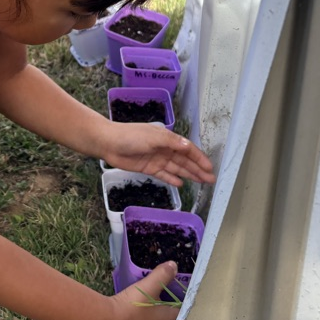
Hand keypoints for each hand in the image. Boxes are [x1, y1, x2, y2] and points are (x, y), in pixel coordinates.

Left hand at [100, 121, 214, 187]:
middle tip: (211, 179)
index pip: (187, 149)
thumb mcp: (153, 137)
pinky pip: (164, 174)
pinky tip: (181, 184)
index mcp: (167, 138)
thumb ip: (171, 142)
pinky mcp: (148, 168)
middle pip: (184, 161)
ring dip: (189, 174)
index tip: (209, 167)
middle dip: (198, 169)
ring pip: (177, 168)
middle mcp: (164, 149)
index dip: (199, 158)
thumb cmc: (131, 136)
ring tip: (202, 182)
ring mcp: (157, 159)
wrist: (109, 143)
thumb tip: (189, 147)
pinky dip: (172, 179)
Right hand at [110, 261, 181, 319]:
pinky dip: (154, 312)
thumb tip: (174, 265)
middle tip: (175, 287)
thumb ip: (163, 275)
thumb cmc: (133, 305)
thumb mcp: (149, 286)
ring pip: (164, 319)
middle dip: (176, 302)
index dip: (189, 297)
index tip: (187, 286)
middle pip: (177, 315)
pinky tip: (148, 303)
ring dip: (164, 307)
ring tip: (163, 292)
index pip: (188, 309)